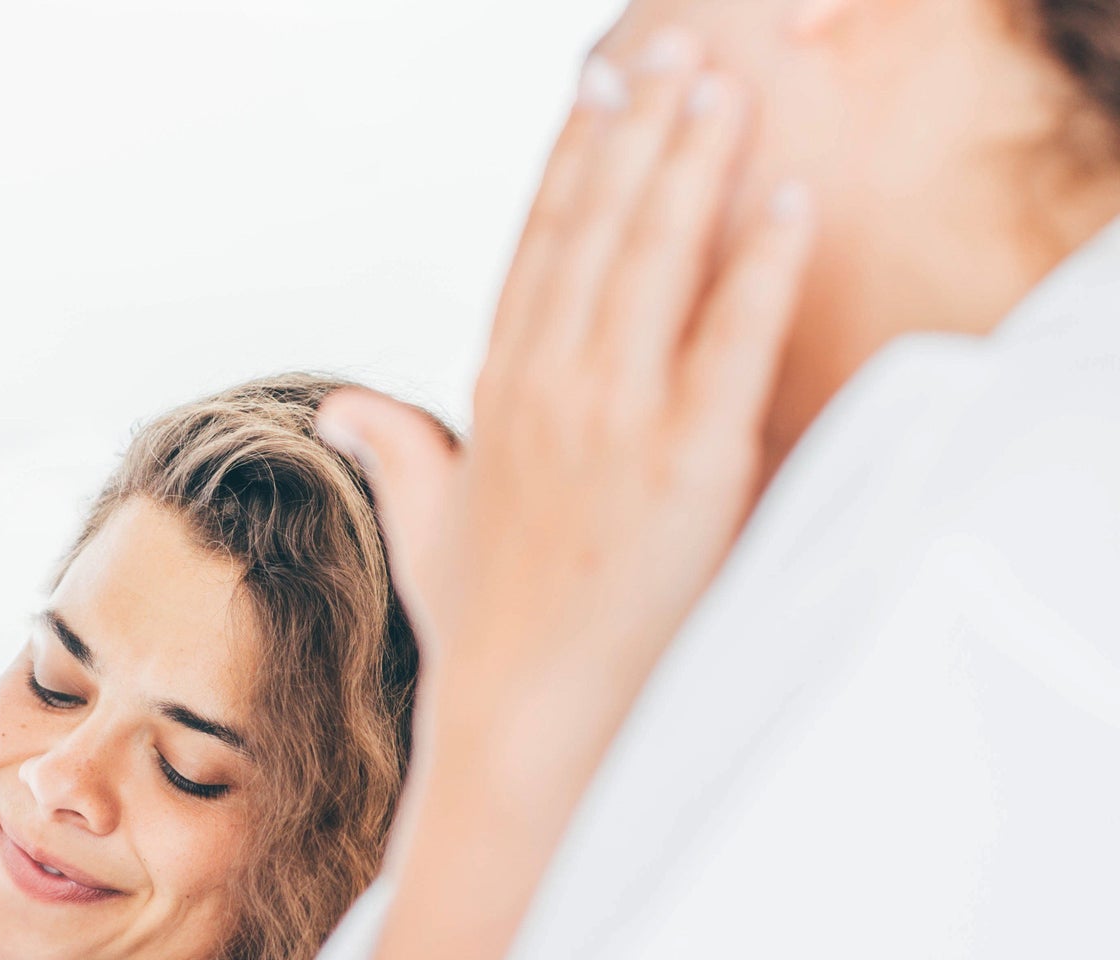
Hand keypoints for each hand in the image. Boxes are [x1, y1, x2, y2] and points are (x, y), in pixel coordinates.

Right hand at [321, 35, 812, 771]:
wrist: (521, 726)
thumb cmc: (483, 636)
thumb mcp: (421, 530)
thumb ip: (391, 450)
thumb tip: (340, 403)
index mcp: (494, 401)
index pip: (535, 254)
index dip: (571, 165)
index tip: (599, 94)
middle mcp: (545, 396)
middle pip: (594, 233)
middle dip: (636, 133)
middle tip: (673, 53)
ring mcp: (611, 427)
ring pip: (653, 264)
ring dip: (692, 167)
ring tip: (723, 89)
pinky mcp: (682, 468)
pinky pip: (729, 343)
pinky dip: (758, 267)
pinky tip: (785, 199)